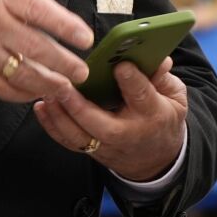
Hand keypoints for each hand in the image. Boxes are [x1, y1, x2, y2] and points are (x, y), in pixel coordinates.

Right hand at [0, 0, 93, 102]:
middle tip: (83, 70)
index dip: (65, 25)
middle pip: (36, 47)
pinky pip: (3, 88)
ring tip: (68, 87)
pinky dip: (23, 94)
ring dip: (49, 83)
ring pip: (23, 73)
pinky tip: (38, 93)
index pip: (39, 10)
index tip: (84, 37)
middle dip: (64, 62)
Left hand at [35, 57, 187, 181]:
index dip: (131, 80)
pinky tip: (42, 107)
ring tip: (48, 92)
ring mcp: (106, 145)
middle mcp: (127, 132)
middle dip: (79, 104)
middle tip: (64, 84)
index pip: (141, 96)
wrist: (156, 159)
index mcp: (152, 114)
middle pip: (100, 122)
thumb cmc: (162, 119)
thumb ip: (163, 76)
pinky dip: (52, 125)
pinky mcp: (92, 151)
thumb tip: (158, 58)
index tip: (120, 65)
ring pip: (78, 135)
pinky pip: (68, 141)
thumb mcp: (174, 97)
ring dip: (59, 115)